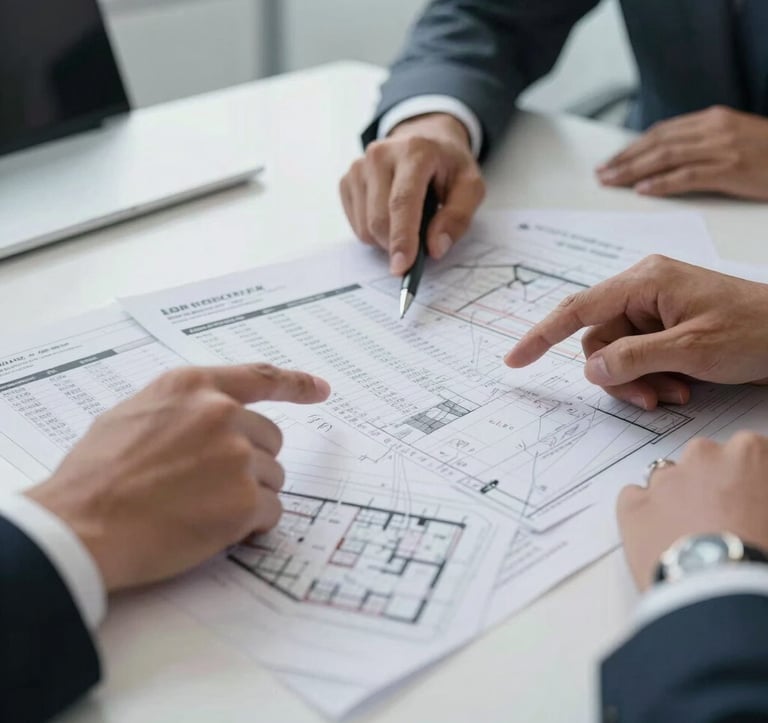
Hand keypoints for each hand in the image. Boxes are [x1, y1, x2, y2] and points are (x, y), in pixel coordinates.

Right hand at [26, 364, 329, 591]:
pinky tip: (214, 529)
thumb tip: (212, 417)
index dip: (296, 384)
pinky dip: (252, 525)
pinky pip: (272, 511)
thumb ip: (183, 408)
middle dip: (249, 463)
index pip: (260, 377)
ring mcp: (237, 456)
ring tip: (200, 509)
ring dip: (248, 495)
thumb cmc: (96, 476)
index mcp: (193, 386)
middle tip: (207, 486)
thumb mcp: (134, 414)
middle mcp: (222, 413)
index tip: (321, 389)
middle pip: (269, 439)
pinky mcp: (244, 500)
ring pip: (272, 477)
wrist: (82, 526)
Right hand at [340, 112, 484, 274]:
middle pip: (379, 220)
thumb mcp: (470, 186)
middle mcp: (380, 155)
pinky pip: (356, 225)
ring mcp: (359, 167)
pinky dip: (374, 231)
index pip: (402, 201)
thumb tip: (435, 248)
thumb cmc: (448, 166)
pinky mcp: (347, 180)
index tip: (402, 267)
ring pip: (365, 227)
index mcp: (414, 151)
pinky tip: (389, 215)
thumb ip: (458, 218)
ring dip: (386, 239)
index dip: (402, 238)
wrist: (423, 140)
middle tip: (418, 246)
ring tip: (407, 221)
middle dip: (397, 245)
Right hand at [504, 255, 767, 409]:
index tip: (515, 359)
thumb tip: (591, 368)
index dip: (541, 335)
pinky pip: (639, 356)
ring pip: (619, 354)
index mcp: (644, 282)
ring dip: (641, 381)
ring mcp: (656, 309)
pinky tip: (683, 387)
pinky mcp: (667, 326)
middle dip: (619, 375)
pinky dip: (654, 377)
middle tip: (650, 399)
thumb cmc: (756, 330)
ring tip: (677, 394)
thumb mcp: (692, 350)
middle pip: (599, 340)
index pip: (578, 309)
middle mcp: (643, 290)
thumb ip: (634, 358)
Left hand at [597, 106, 767, 199]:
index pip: (661, 131)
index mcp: (712, 120)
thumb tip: (663, 159)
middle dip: (625, 159)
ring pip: (666, 157)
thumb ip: (701, 144)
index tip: (612, 160)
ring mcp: (722, 148)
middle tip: (601, 174)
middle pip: (657, 142)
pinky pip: (688, 175)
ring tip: (611, 182)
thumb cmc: (766, 154)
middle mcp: (713, 129)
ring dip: (634, 171)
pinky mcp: (731, 169)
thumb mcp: (732, 139)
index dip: (632, 147)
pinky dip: (662, 183)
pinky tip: (642, 190)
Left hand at [618, 432, 767, 590]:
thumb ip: (763, 495)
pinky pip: (635, 498)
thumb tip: (757, 502)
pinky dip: (645, 512)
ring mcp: (663, 479)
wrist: (723, 596)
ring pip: (668, 477)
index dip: (751, 478)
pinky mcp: (632, 504)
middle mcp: (702, 456)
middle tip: (723, 518)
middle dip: (712, 481)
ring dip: (677, 496)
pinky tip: (661, 537)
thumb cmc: (763, 556)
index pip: (751, 452)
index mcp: (748, 454)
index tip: (751, 498)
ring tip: (690, 533)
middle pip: (706, 459)